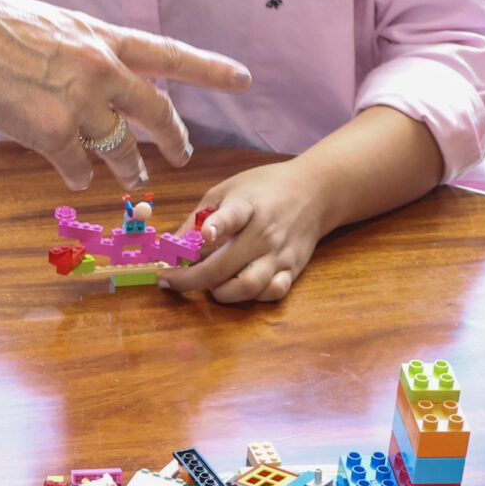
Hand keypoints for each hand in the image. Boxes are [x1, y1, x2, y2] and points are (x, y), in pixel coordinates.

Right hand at [0, 0, 249, 189]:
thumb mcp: (51, 26)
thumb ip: (85, 54)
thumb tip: (103, 83)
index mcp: (101, 37)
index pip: (169, 54)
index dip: (209, 69)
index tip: (243, 79)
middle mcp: (101, 70)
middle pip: (157, 115)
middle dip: (175, 140)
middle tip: (184, 157)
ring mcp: (79, 106)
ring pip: (122, 153)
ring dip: (130, 172)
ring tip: (132, 182)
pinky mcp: (52, 136)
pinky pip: (79, 169)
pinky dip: (77, 175)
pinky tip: (72, 174)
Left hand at [162, 160, 326, 303]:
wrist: (314, 192)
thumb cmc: (264, 188)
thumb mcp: (227, 190)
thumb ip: (197, 218)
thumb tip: (170, 247)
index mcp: (247, 206)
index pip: (232, 216)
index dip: (217, 226)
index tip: (204, 234)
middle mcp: (265, 233)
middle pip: (225, 267)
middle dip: (190, 280)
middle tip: (169, 281)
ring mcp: (280, 255)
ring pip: (247, 288)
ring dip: (220, 293)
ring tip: (208, 285)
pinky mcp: (292, 269)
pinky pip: (271, 293)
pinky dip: (251, 297)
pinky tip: (238, 287)